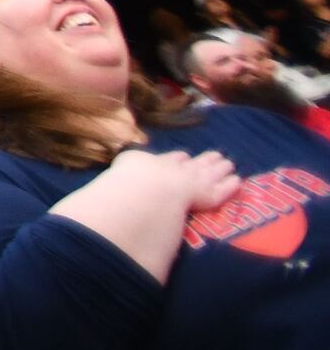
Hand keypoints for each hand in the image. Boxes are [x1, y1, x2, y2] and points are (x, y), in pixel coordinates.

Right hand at [120, 146, 242, 216]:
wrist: (147, 189)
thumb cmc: (126, 183)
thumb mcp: (119, 171)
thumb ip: (121, 172)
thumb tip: (111, 177)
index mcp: (151, 161)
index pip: (169, 159)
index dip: (177, 158)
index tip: (182, 156)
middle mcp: (174, 167)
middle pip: (192, 162)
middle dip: (202, 159)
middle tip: (214, 155)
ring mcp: (192, 179)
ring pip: (209, 172)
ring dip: (218, 167)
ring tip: (228, 163)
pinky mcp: (207, 195)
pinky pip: (221, 189)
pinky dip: (229, 185)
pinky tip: (238, 180)